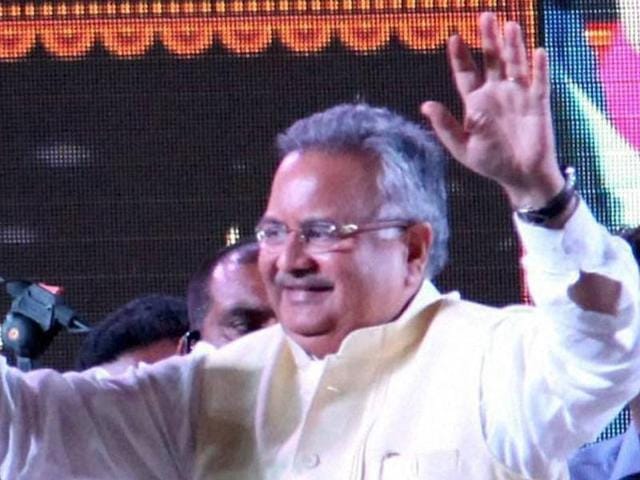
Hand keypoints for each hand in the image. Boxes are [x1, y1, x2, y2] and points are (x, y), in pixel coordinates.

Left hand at [421, 12, 563, 209]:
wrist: (520, 176)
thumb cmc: (490, 162)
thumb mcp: (462, 147)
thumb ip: (444, 126)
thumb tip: (425, 105)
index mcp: (477, 102)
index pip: (466, 73)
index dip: (460, 56)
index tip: (454, 37)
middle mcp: (497, 93)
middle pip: (492, 60)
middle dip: (488, 39)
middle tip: (485, 16)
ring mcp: (518, 95)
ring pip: (515, 64)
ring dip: (513, 45)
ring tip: (509, 25)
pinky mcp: (538, 103)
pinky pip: (539, 81)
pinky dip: (539, 67)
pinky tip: (537, 51)